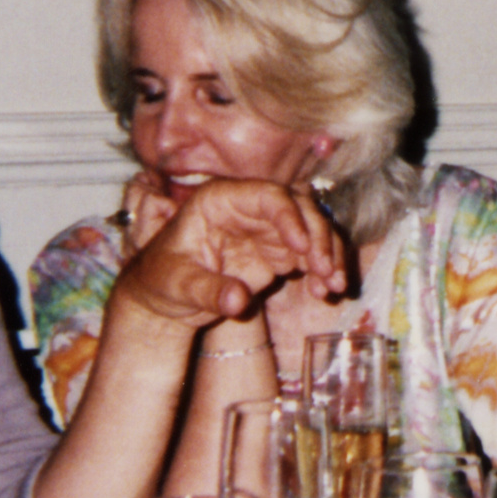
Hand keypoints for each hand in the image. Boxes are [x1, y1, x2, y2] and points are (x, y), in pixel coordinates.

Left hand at [115, 178, 347, 328]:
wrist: (167, 299)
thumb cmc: (163, 281)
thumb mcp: (178, 285)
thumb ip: (208, 291)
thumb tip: (238, 302)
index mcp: (220, 200)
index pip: (266, 195)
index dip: (290, 217)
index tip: (303, 247)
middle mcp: (250, 208)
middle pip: (299, 208)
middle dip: (319, 236)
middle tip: (325, 270)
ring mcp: (267, 229)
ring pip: (313, 228)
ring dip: (329, 254)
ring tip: (333, 286)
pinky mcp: (278, 252)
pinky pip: (311, 254)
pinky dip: (323, 271)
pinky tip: (326, 292)